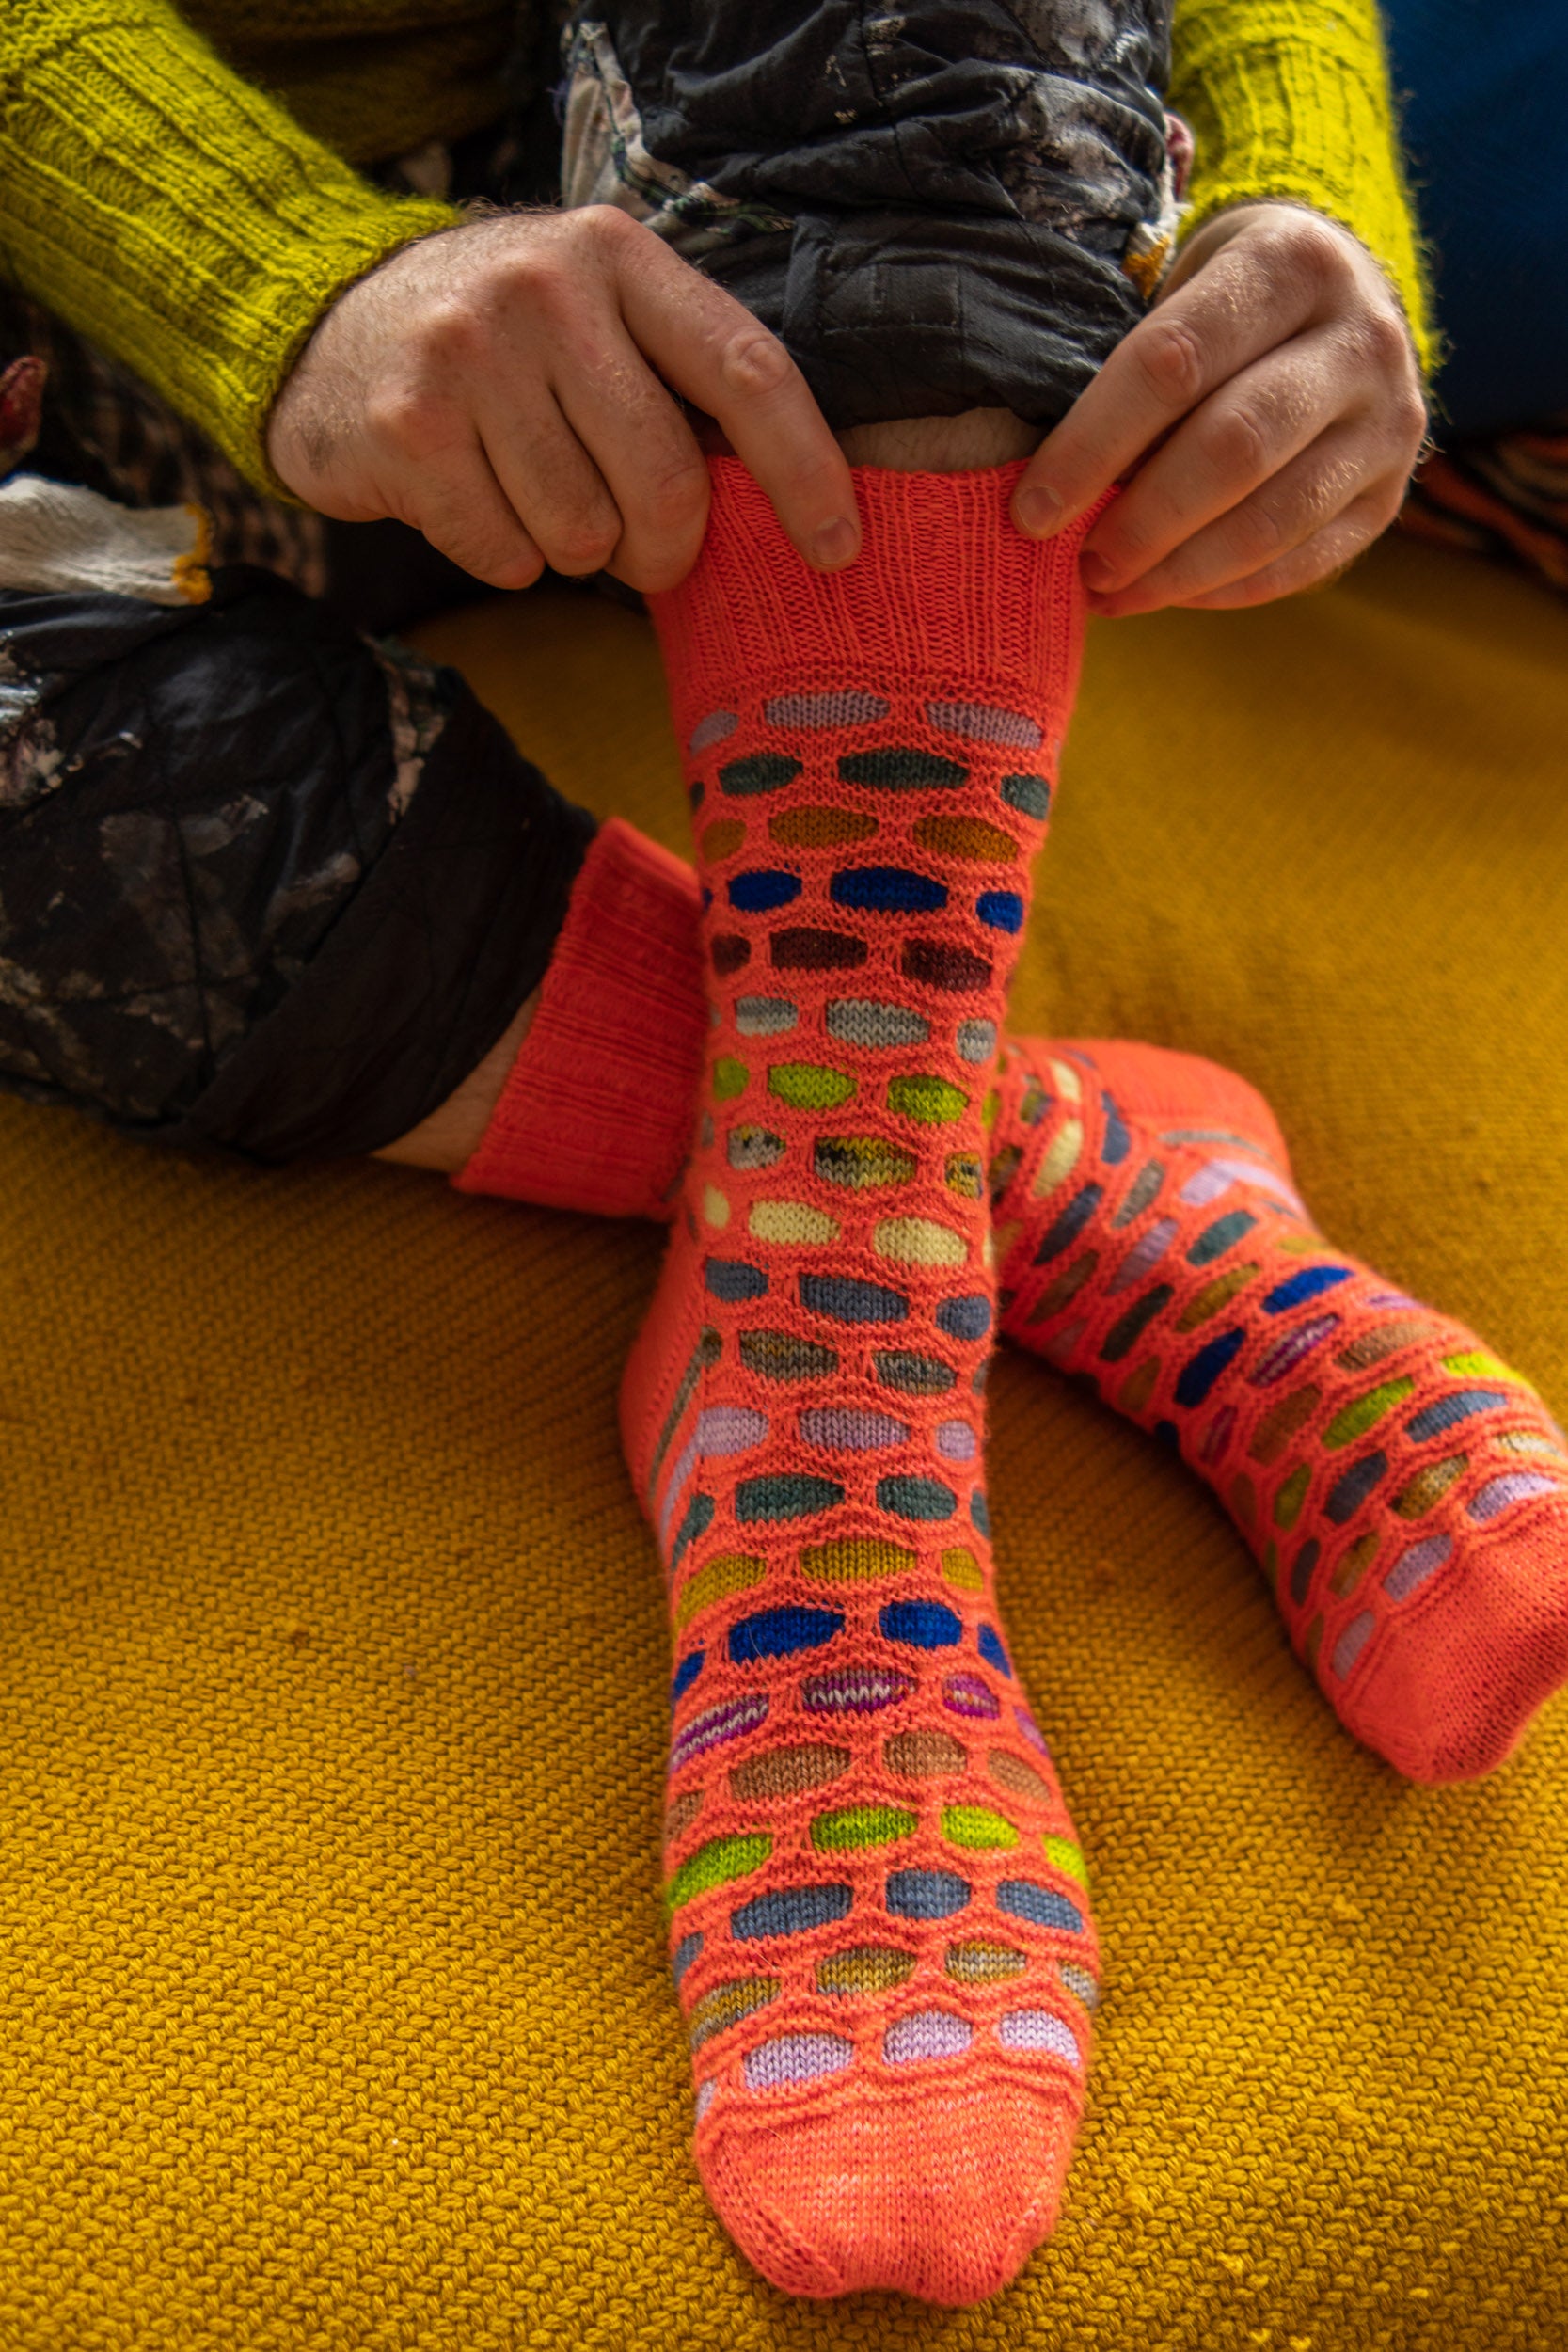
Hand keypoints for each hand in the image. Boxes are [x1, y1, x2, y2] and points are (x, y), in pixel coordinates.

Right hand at [267, 206, 860, 592]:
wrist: (327, 326)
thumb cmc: (502, 348)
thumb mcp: (595, 318)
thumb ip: (678, 384)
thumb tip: (784, 510)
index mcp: (619, 256)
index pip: (747, 370)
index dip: (805, 471)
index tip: (839, 549)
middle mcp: (546, 290)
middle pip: (666, 483)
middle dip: (666, 548)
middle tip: (645, 553)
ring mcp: (469, 354)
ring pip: (583, 534)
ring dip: (573, 550)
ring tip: (532, 495)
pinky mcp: (408, 428)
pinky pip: (505, 555)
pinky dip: (503, 556)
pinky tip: (474, 501)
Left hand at [1011, 203, 1428, 612]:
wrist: (1350, 294)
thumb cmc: (1231, 299)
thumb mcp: (1185, 286)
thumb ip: (1136, 369)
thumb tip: (1054, 489)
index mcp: (1292, 264)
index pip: (1174, 365)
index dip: (1093, 446)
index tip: (1032, 508)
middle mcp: (1359, 339)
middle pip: (1232, 449)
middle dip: (1140, 522)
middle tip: (1079, 564)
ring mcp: (1389, 421)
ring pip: (1271, 520)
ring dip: (1176, 571)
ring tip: (1110, 591)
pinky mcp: (1392, 492)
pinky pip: (1302, 562)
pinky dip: (1224, 590)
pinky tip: (1166, 592)